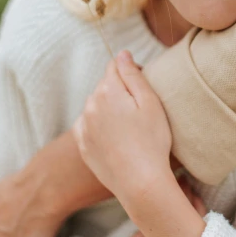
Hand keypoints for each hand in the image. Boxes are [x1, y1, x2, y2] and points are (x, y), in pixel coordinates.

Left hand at [74, 51, 172, 206]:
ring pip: (95, 105)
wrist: (140, 183)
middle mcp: (90, 105)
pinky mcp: (83, 145)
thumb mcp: (150, 103)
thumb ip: (133, 75)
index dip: (131, 72)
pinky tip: (116, 138)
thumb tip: (122, 54)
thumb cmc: (152, 141)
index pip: (114, 66)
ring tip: (130, 128)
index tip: (144, 88)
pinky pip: (88, 126)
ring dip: (108, 108)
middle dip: (119, 91)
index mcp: (108, 91)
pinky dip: (99, 126)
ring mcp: (84, 126)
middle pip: (104, 86)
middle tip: (141, 112)